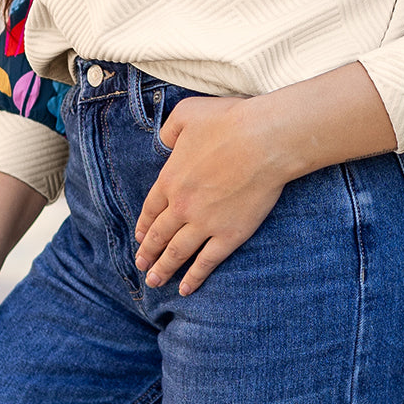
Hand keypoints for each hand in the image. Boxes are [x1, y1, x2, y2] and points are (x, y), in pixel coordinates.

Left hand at [133, 95, 289, 296]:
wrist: (264, 140)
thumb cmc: (229, 121)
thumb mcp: (187, 114)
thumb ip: (168, 130)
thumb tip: (161, 143)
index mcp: (170, 178)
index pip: (151, 208)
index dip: (144, 225)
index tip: (139, 237)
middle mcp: (181, 206)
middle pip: (160, 235)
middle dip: (148, 252)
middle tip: (141, 265)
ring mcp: (205, 224)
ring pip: (178, 253)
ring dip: (164, 269)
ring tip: (154, 281)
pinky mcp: (229, 235)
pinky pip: (206, 262)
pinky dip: (194, 277)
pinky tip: (185, 289)